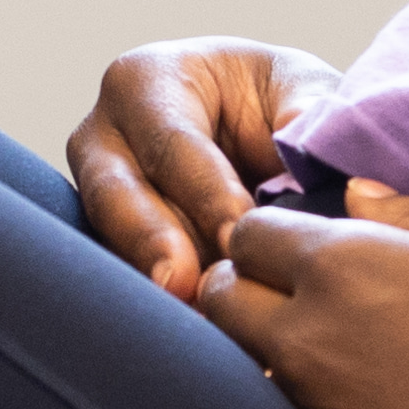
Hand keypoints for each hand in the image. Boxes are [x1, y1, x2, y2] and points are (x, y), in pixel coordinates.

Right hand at [66, 39, 343, 293]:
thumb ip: (308, 113)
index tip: (239, 235)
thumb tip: (305, 148)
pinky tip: (195, 328)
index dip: (205, 191)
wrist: (266, 137)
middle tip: (184, 284)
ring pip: (112, 242)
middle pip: (116, 193)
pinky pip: (124, 275)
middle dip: (151, 240)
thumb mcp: (300, 90)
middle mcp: (106, 135)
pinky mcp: (112, 244)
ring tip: (191, 313)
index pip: (171, 142)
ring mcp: (100, 194)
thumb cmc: (280, 103)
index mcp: (146, 80)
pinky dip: (159, 303)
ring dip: (151, 278)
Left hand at [200, 189, 408, 408]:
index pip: (250, 232)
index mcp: (346, 265)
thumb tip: (356, 197)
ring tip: (332, 358)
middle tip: (294, 295)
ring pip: (246, 373)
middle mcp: (309, 340)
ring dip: (269, 358)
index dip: (271, 232)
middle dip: (245, 288)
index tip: (300, 244)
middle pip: (221, 301)